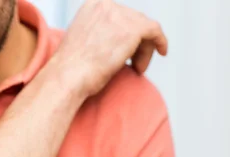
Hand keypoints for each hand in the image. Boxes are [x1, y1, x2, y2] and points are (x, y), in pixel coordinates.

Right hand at [52, 0, 167, 96]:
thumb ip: (99, 33)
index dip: (126, 32)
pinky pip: (155, 31)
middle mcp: (107, 5)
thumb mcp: (82, 40)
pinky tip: (162, 52)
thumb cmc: (70, 69)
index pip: (119, 15)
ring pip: (144, 29)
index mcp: (92, 5)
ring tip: (136, 68)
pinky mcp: (133, 29)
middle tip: (132, 64)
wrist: (67, 77)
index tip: (128, 48)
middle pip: (133, 20)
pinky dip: (160, 42)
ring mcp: (120, 15)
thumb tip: (116, 41)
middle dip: (135, 43)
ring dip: (143, 49)